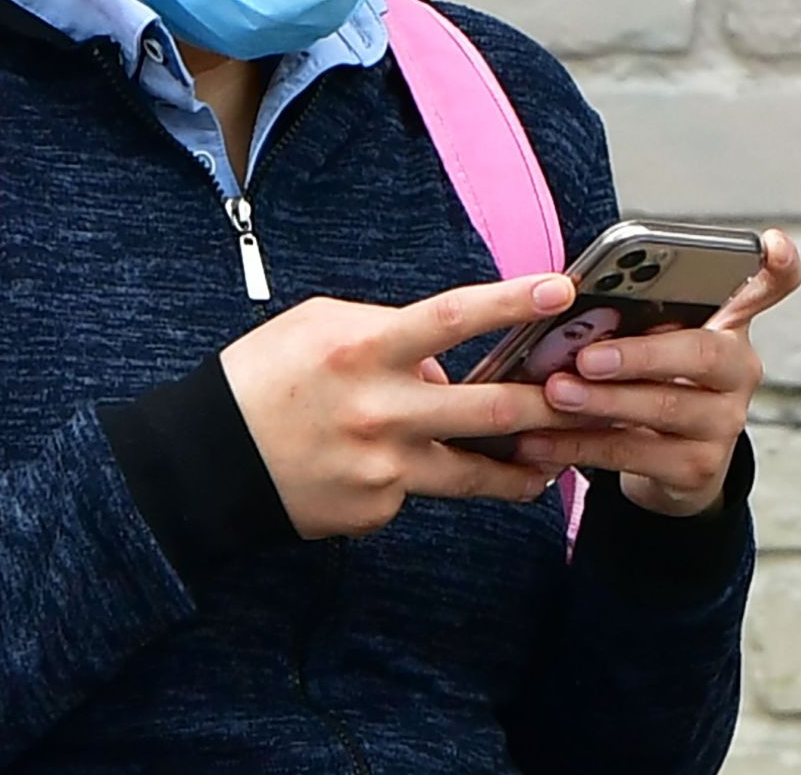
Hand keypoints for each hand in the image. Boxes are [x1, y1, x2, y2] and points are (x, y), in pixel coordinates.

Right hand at [221, 273, 585, 538]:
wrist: (207, 462)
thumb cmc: (263, 379)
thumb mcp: (317, 326)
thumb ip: (388, 332)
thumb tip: (442, 364)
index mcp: (362, 348)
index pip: (453, 318)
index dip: (512, 303)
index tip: (563, 290)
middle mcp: (379, 410)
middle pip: (490, 410)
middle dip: (551, 404)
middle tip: (593, 394)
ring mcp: (381, 469)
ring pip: (474, 472)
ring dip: (522, 466)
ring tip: (551, 459)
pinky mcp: (375, 510)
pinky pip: (416, 489)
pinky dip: (417, 476)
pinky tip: (387, 469)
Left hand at [509, 229, 800, 517]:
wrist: (666, 465)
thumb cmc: (649, 381)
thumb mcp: (650, 342)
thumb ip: (632, 316)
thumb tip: (566, 302)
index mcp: (728, 323)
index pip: (770, 287)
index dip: (778, 266)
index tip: (771, 243)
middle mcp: (739, 370)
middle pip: (702, 353)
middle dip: (640, 354)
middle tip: (587, 356)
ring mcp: (725, 422)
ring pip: (665, 407)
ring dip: (602, 401)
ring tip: (555, 393)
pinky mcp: (699, 468)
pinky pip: (634, 453)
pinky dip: (581, 445)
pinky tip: (540, 440)